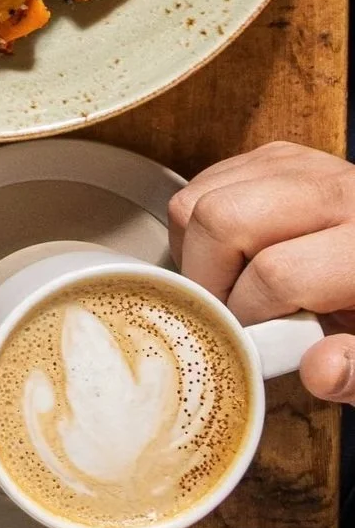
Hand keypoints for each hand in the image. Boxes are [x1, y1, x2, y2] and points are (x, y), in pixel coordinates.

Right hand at [171, 143, 354, 397]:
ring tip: (228, 286)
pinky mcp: (273, 157)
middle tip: (225, 312)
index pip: (276, 274)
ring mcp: (298, 165)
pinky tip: (229, 258)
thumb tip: (320, 370)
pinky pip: (202, 184)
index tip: (250, 340)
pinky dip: (196, 228)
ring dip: (195, 252)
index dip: (250, 316)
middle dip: (206, 277)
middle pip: (222, 219)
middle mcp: (332, 191)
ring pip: (199, 198)